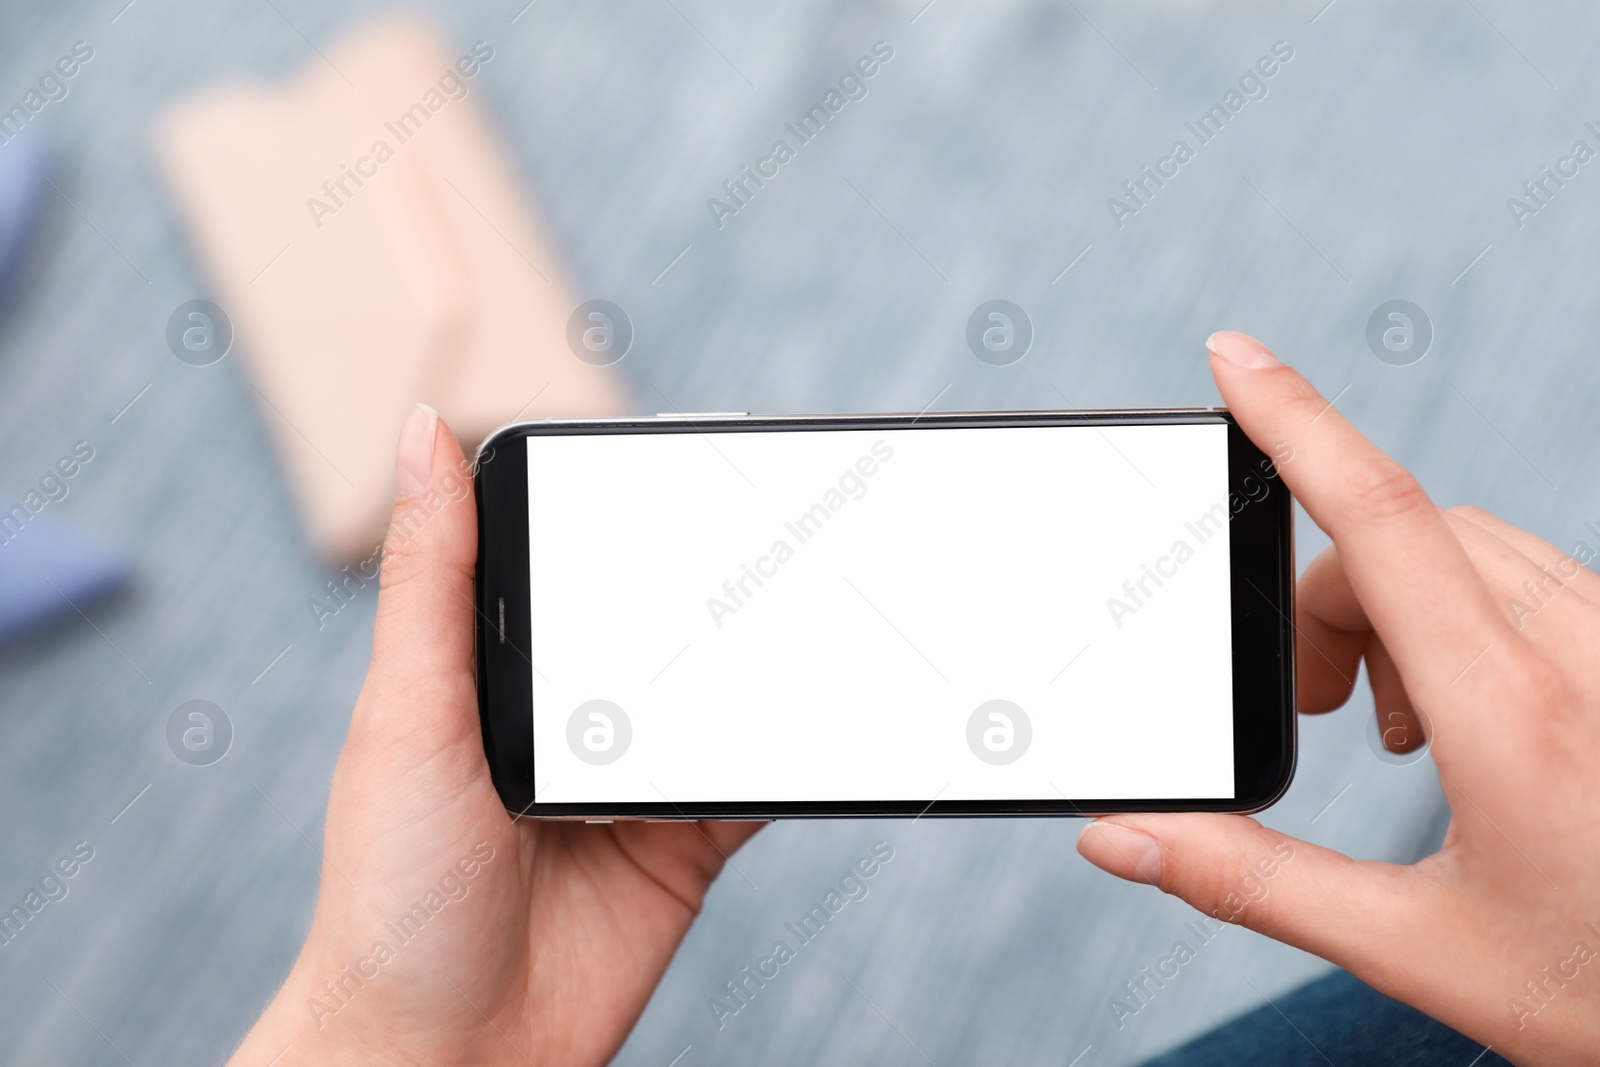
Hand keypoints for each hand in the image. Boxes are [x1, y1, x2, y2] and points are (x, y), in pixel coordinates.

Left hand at [229, 405, 762, 1066]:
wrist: (448, 1057)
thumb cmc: (391, 894)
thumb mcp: (407, 715)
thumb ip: (431, 580)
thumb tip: (419, 428)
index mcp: (492, 663)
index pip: (571, 557)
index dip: (628, 506)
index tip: (694, 454)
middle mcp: (570, 709)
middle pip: (660, 619)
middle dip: (719, 578)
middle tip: (784, 521)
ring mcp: (634, 772)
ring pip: (718, 688)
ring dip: (763, 656)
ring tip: (817, 600)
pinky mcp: (688, 837)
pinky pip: (753, 772)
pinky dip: (790, 741)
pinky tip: (821, 705)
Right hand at [1076, 332, 1599, 1065]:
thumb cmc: (1598, 986)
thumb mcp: (1414, 947)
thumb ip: (1253, 882)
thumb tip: (1122, 835)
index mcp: (1509, 710)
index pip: (1379, 517)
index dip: (1294, 422)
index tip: (1233, 358)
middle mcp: (1577, 650)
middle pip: (1404, 532)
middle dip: (1327, 591)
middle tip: (1319, 708)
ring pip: (1469, 544)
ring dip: (1395, 599)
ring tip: (1402, 726)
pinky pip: (1530, 571)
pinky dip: (1464, 605)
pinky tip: (1473, 707)